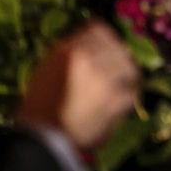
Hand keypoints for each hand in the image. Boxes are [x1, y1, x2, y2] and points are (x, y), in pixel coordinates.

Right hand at [18, 20, 139, 150]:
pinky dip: (129, 97)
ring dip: (127, 76)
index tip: (105, 48)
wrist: (41, 140)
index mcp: (68, 50)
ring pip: (129, 67)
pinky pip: (131, 92)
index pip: (99, 30)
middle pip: (118, 47)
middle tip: (118, 68)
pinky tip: (122, 102)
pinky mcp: (115, 100)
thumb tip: (89, 46)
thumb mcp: (46, 71)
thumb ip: (68, 55)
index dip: (104, 40)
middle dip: (119, 57)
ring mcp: (104, 78)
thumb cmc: (38, 108)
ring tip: (122, 85)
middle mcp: (89, 58)